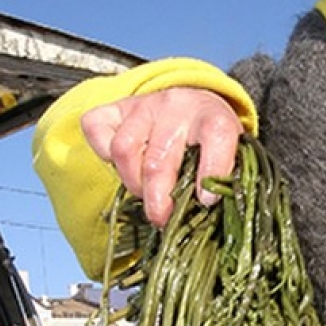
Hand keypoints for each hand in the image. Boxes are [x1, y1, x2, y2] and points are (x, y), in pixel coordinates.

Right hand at [81, 87, 242, 226]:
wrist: (190, 105)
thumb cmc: (208, 142)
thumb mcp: (229, 158)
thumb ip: (222, 182)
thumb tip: (210, 215)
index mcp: (214, 117)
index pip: (217, 135)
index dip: (212, 170)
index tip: (206, 201)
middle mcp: (178, 106)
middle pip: (158, 159)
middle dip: (157, 199)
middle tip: (161, 219)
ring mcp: (144, 105)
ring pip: (124, 150)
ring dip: (132, 182)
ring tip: (144, 193)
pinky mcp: (115, 108)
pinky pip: (97, 131)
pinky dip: (104, 156)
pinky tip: (125, 167)